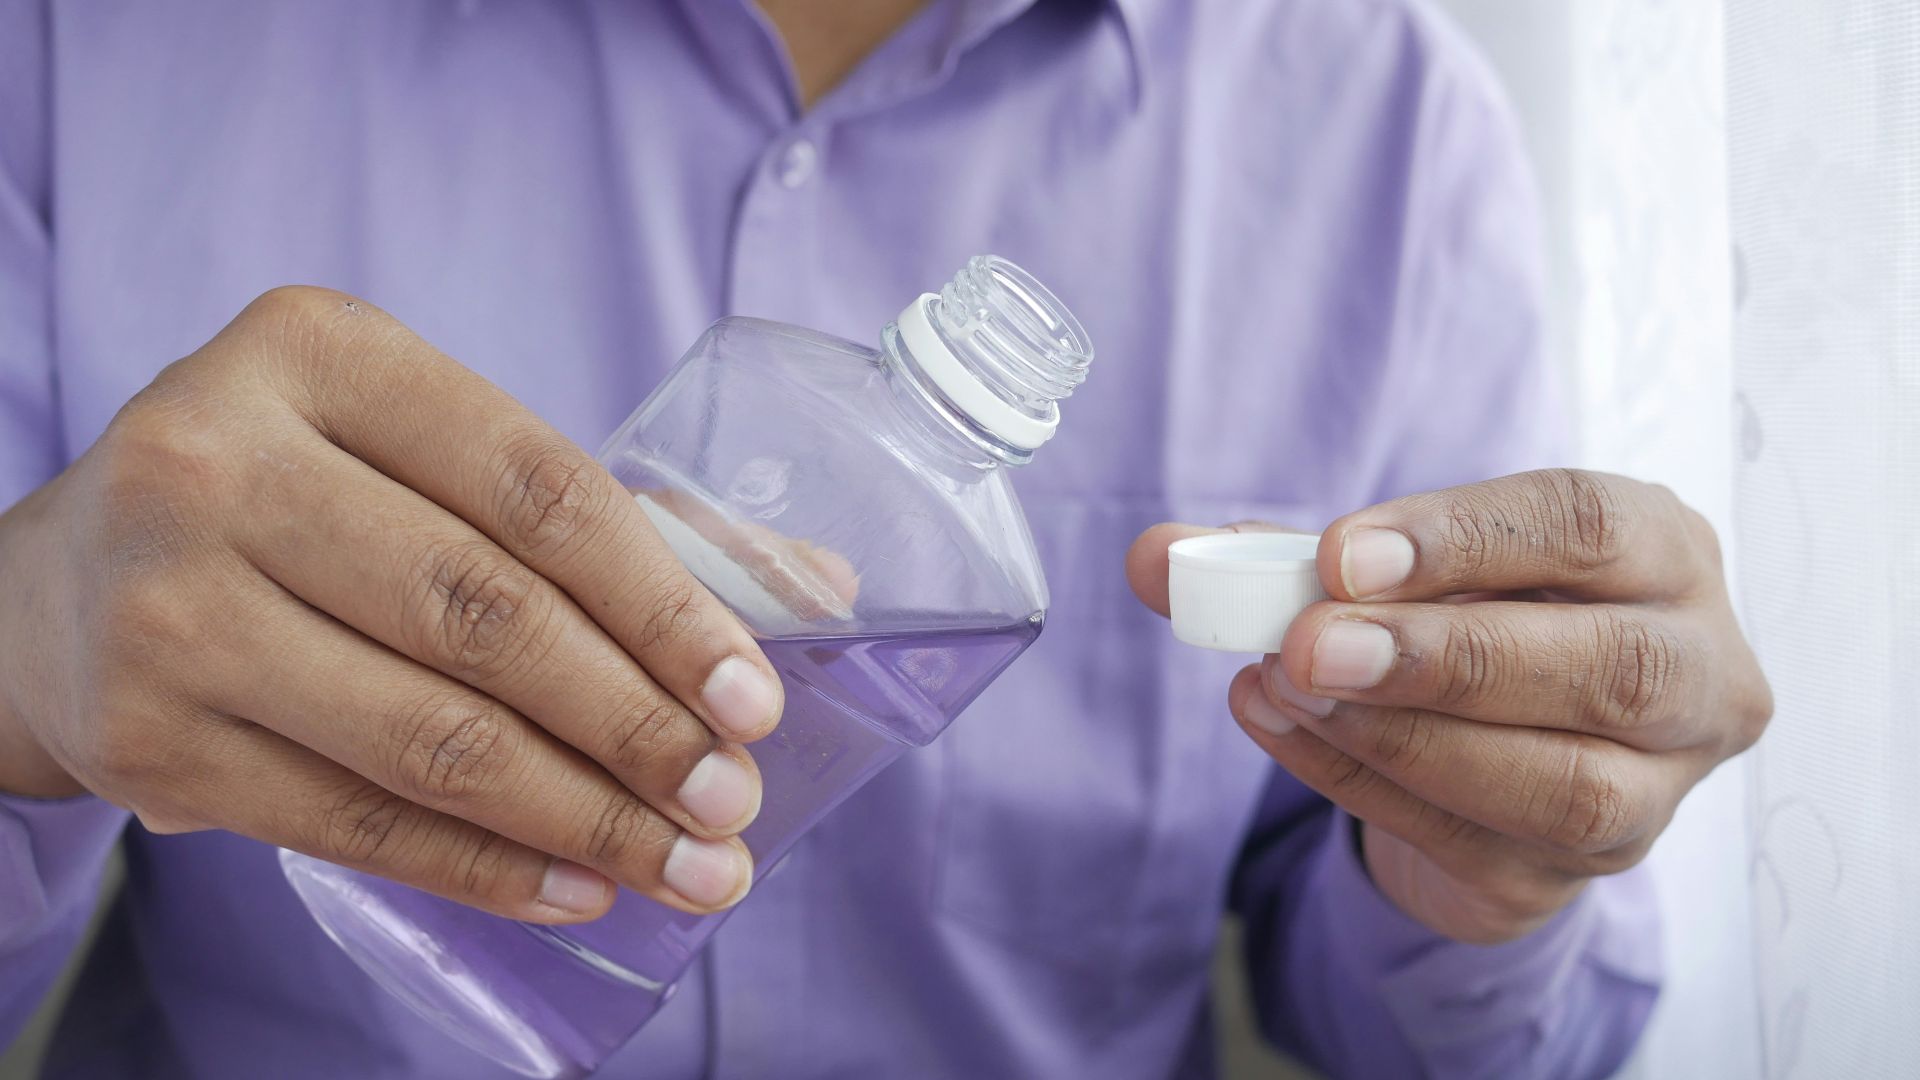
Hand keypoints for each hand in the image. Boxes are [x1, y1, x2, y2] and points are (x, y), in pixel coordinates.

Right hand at [0, 287, 785, 921]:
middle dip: (636, 725)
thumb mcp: (419, 453)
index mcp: (319, 352)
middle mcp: (221, 462)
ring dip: (583, 817)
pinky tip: (577, 886)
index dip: (665, 603)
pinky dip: (484, 867)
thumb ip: (608, 513)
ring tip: (687, 863)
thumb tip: (817, 591)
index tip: (755, 696)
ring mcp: (169, 604)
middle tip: (730, 799)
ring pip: (426, 735)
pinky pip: (352, 825)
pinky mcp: (144, 737)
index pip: (538, 488)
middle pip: (486, 615)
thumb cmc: (297, 502)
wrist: (63, 585)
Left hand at [1128, 470, 1771, 943]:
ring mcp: (1652, 791)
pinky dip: (1363, 785)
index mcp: (1662, 554)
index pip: (1589, 527)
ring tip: (1284, 687)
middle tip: (1308, 644)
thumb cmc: (1455, 615)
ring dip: (1404, 737)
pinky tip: (1281, 729)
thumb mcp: (1385, 567)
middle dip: (1444, 656)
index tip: (1340, 556)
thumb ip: (1281, 556)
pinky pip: (1476, 842)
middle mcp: (1697, 672)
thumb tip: (1154, 558)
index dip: (1462, 540)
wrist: (1487, 740)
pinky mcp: (1575, 874)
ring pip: (1563, 783)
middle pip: (1610, 667)